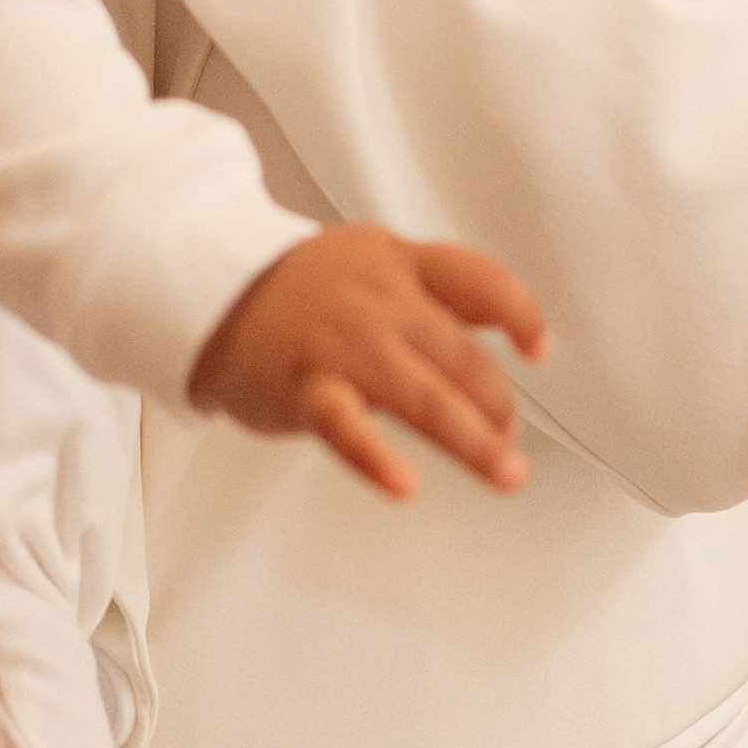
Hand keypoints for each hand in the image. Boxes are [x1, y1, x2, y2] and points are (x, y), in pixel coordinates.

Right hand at [190, 225, 548, 500]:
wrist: (208, 291)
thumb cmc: (301, 289)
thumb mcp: (373, 263)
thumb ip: (435, 291)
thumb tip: (509, 325)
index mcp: (398, 261)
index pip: (477, 280)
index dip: (519, 314)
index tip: (539, 351)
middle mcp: (377, 298)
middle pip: (460, 354)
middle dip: (496, 403)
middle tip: (508, 438)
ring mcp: (341, 343)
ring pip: (422, 394)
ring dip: (472, 440)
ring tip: (505, 473)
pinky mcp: (304, 387)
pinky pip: (345, 426)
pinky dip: (376, 458)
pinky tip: (406, 485)